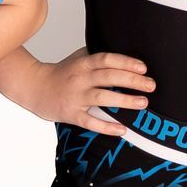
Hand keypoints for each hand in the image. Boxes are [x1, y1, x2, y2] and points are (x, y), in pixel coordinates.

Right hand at [26, 49, 154, 133]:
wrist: (35, 88)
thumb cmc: (62, 73)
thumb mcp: (78, 59)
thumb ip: (98, 57)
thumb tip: (126, 56)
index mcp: (82, 64)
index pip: (106, 59)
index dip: (125, 62)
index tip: (143, 68)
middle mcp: (79, 79)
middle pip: (108, 77)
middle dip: (132, 81)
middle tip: (151, 85)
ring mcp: (75, 97)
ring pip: (102, 98)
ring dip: (125, 101)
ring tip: (143, 103)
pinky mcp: (71, 114)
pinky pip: (91, 122)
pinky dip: (107, 127)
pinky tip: (122, 129)